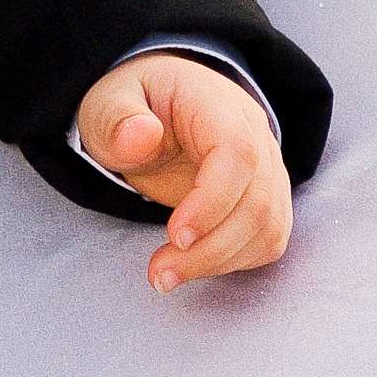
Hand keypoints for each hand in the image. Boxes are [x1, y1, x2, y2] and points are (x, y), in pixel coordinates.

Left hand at [75, 52, 291, 293]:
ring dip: (219, 261)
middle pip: (257, 200)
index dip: (213, 201)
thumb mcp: (108, 102)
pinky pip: (268, 238)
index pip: (238, 152)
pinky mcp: (267, 196)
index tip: (174, 235)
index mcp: (217, 105)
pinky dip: (234, 261)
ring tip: (167, 274)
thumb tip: (141, 136)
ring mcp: (267, 167)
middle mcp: (254, 134)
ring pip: (267, 226)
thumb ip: (116, 118)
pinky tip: (194, 263)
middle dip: (209, 249)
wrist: (157, 107)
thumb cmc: (136, 106)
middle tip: (158, 272)